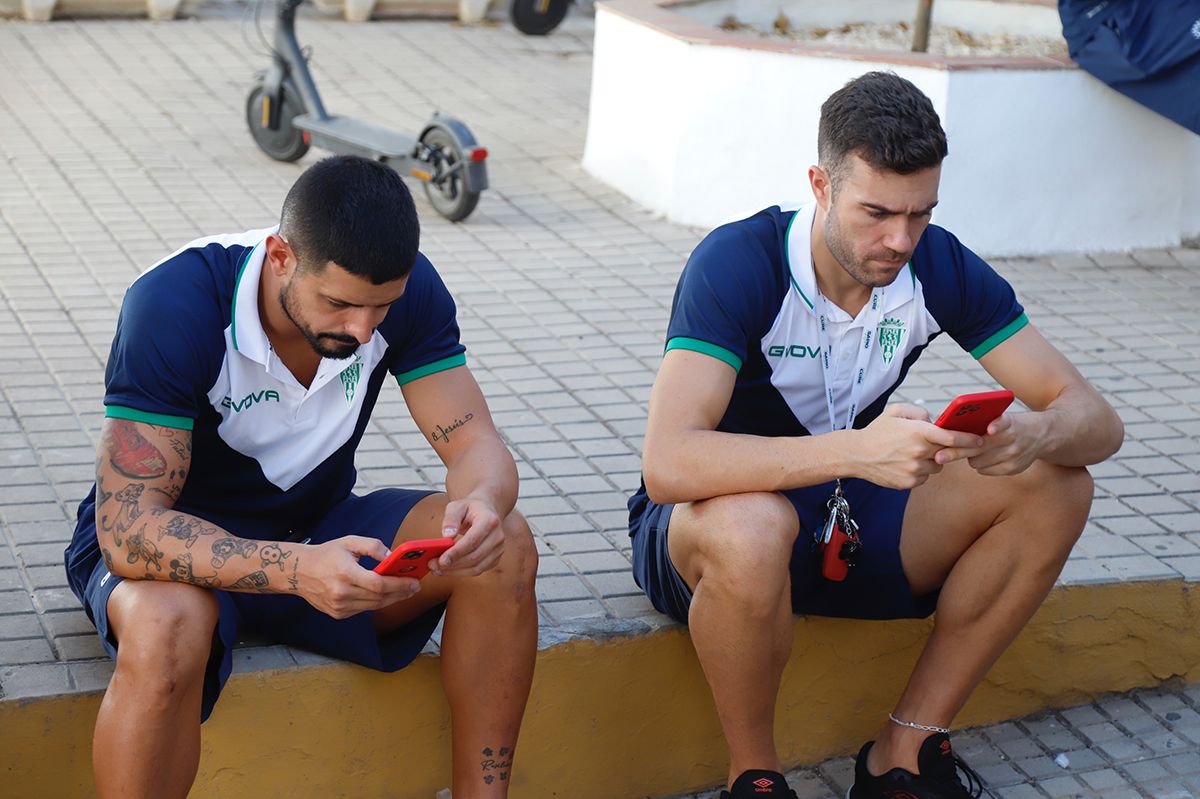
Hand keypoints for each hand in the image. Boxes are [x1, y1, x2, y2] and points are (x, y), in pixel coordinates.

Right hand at [300, 536, 420, 618]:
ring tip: (406, 591)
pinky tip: (387, 595)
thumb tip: (393, 556)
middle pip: (380, 597)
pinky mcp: (338, 614)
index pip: (378, 584)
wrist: (299, 572)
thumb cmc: (326, 555)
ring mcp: (339, 606)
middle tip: (415, 586)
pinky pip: (364, 609)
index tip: (413, 581)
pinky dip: (377, 602)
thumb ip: (373, 546)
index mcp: (344, 573)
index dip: (399, 584)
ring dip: (393, 599)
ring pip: (374, 606)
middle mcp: (341, 593)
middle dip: (401, 592)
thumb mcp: (349, 542)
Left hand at [432, 497, 504, 576]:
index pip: (472, 540)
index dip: (456, 552)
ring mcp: (498, 549)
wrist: (486, 510)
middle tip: (433, 565)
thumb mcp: (457, 506)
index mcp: (489, 520)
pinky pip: (478, 570)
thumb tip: (447, 536)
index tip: (440, 560)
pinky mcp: (495, 558)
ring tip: (438, 569)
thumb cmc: (470, 508)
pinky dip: (462, 573)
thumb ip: (450, 519)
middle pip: (475, 557)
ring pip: (476, 568)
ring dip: (455, 572)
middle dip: (452, 564)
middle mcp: (497, 536)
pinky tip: (448, 570)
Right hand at [850, 404, 983, 488]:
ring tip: (914, 454)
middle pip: (947, 453)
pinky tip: (906, 463)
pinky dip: (921, 471)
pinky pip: (925, 477)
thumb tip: (936, 422)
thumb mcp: (897, 411)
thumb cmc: (877, 431)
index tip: (979, 440)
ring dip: (933, 460)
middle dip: (948, 449)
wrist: (856, 455)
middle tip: (945, 446)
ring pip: (937, 466)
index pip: (952, 437)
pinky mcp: (909, 483)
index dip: (969, 439)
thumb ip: (920, 412)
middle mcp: (918, 451)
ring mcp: (914, 469)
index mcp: (917, 432)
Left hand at [961, 413, 1044, 475]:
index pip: (1003, 423)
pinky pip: (985, 471)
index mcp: (1010, 422)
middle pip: (980, 447)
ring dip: (971, 457)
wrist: (1043, 435)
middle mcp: (1013, 439)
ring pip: (978, 462)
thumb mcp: (1005, 417)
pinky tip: (983, 458)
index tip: (991, 429)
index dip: (997, 426)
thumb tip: (955, 429)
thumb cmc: (1015, 424)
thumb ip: (984, 421)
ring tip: (971, 451)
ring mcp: (1014, 456)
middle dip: (959, 451)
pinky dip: (981, 465)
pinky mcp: (1014, 468)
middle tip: (942, 455)